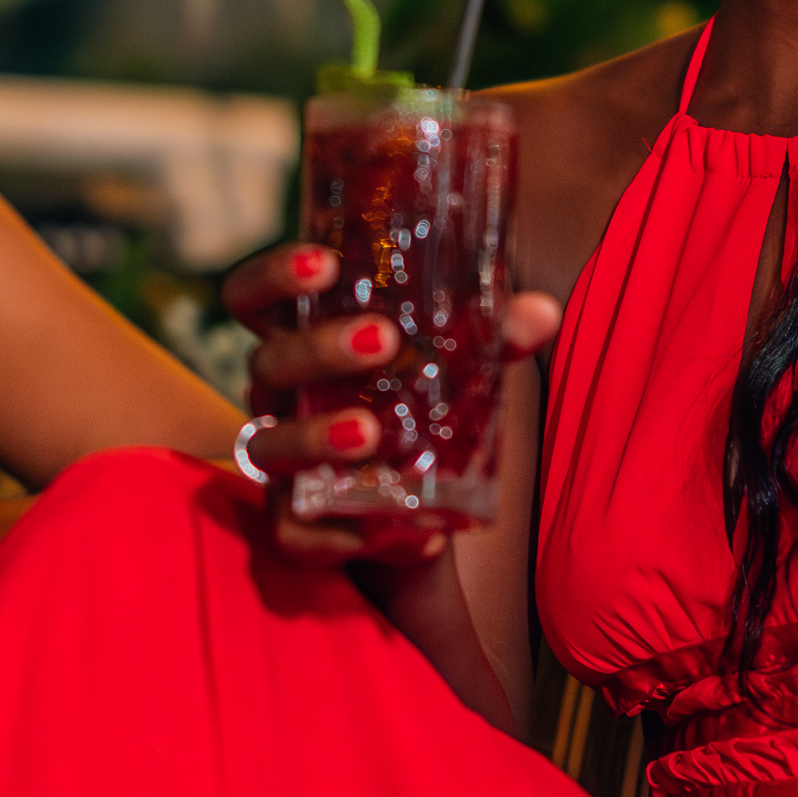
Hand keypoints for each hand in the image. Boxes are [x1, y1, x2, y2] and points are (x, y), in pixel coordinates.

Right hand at [218, 243, 560, 569]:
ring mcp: (280, 463)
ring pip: (270, 446)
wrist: (415, 513)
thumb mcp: (457, 370)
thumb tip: (544, 311)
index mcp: (302, 343)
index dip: (273, 276)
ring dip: (316, 436)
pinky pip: (292, 532)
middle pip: (268, 363)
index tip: (323, 263)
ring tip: (372, 432)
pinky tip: (367, 530)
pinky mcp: (292, 526)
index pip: (254, 298)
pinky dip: (327, 533)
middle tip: (381, 339)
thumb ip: (493, 338)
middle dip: (319, 348)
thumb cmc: (419, 410)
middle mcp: (279, 398)